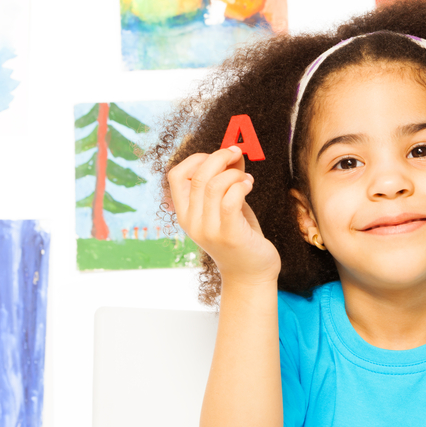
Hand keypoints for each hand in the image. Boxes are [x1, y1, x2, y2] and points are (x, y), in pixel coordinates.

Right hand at [167, 146, 280, 282]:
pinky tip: (249, 186)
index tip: (217, 155)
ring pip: (214, 185)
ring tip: (247, 179)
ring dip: (235, 174)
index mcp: (185, 214)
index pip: (175, 175)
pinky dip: (241, 185)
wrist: (250, 274)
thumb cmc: (239, 236)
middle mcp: (192, 222)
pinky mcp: (229, 235)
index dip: (196, 158)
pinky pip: (230, 200)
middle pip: (197, 176)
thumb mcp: (227, 206)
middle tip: (237, 154)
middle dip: (219, 157)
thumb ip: (226, 181)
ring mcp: (209, 231)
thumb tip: (233, 152)